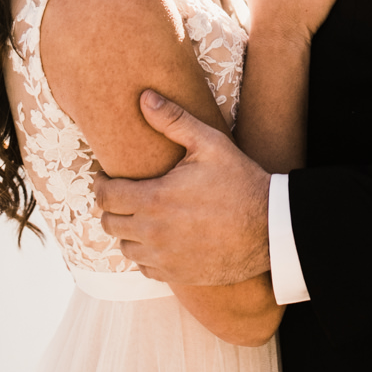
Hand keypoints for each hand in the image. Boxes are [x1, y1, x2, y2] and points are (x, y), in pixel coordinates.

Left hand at [95, 89, 271, 285]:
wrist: (271, 228)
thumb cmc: (241, 182)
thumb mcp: (209, 143)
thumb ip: (174, 119)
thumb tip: (145, 97)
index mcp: (155, 199)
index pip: (105, 196)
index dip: (100, 183)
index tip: (105, 176)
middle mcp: (153, 233)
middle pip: (109, 223)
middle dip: (110, 206)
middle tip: (121, 193)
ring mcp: (165, 258)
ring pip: (125, 247)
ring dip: (127, 231)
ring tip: (140, 215)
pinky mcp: (177, 275)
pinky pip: (144, 268)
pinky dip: (145, 254)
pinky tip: (157, 239)